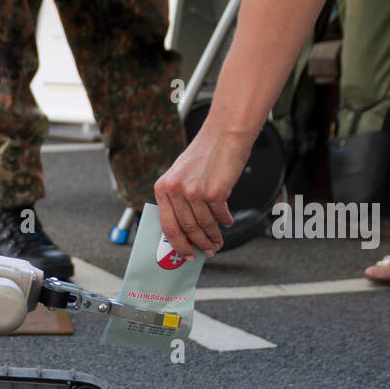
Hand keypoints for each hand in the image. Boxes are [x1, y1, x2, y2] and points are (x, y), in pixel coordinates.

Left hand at [153, 125, 251, 260]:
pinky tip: (227, 222)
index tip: (186, 254)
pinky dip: (224, 221)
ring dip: (213, 236)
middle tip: (207, 251)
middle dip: (198, 244)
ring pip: (204, 225)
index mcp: (162, 188)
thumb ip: (177, 199)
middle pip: (187, 229)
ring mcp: (194, 192)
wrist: (225, 134)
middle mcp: (175, 190)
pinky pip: (219, 215)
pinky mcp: (214, 192)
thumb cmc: (204, 154)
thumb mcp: (180, 175)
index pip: (167, 225)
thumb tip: (185, 230)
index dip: (178, 244)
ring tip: (218, 242)